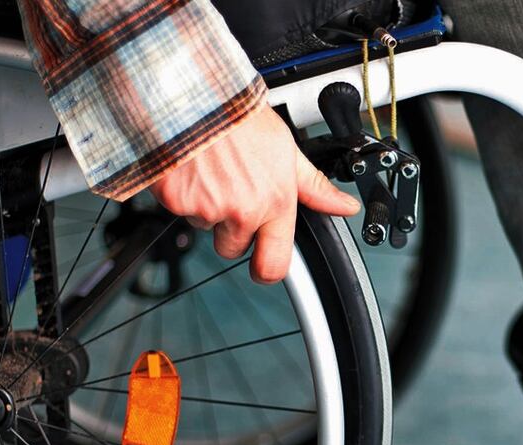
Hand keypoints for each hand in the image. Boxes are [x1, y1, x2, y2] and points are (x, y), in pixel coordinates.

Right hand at [148, 104, 360, 282]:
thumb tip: (345, 207)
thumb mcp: (287, 152)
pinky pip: (179, 211)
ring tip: (211, 172)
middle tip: (230, 191)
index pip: (274, 266)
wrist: (198, 96)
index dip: (266, 270)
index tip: (262, 266)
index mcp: (275, 203)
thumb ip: (315, 188)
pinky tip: (191, 169)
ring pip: (205, 227)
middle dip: (230, 229)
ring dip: (206, 208)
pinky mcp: (177, 202)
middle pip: (233, 248)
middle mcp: (243, 211)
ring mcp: (208, 209)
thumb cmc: (241, 119)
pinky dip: (181, 194)